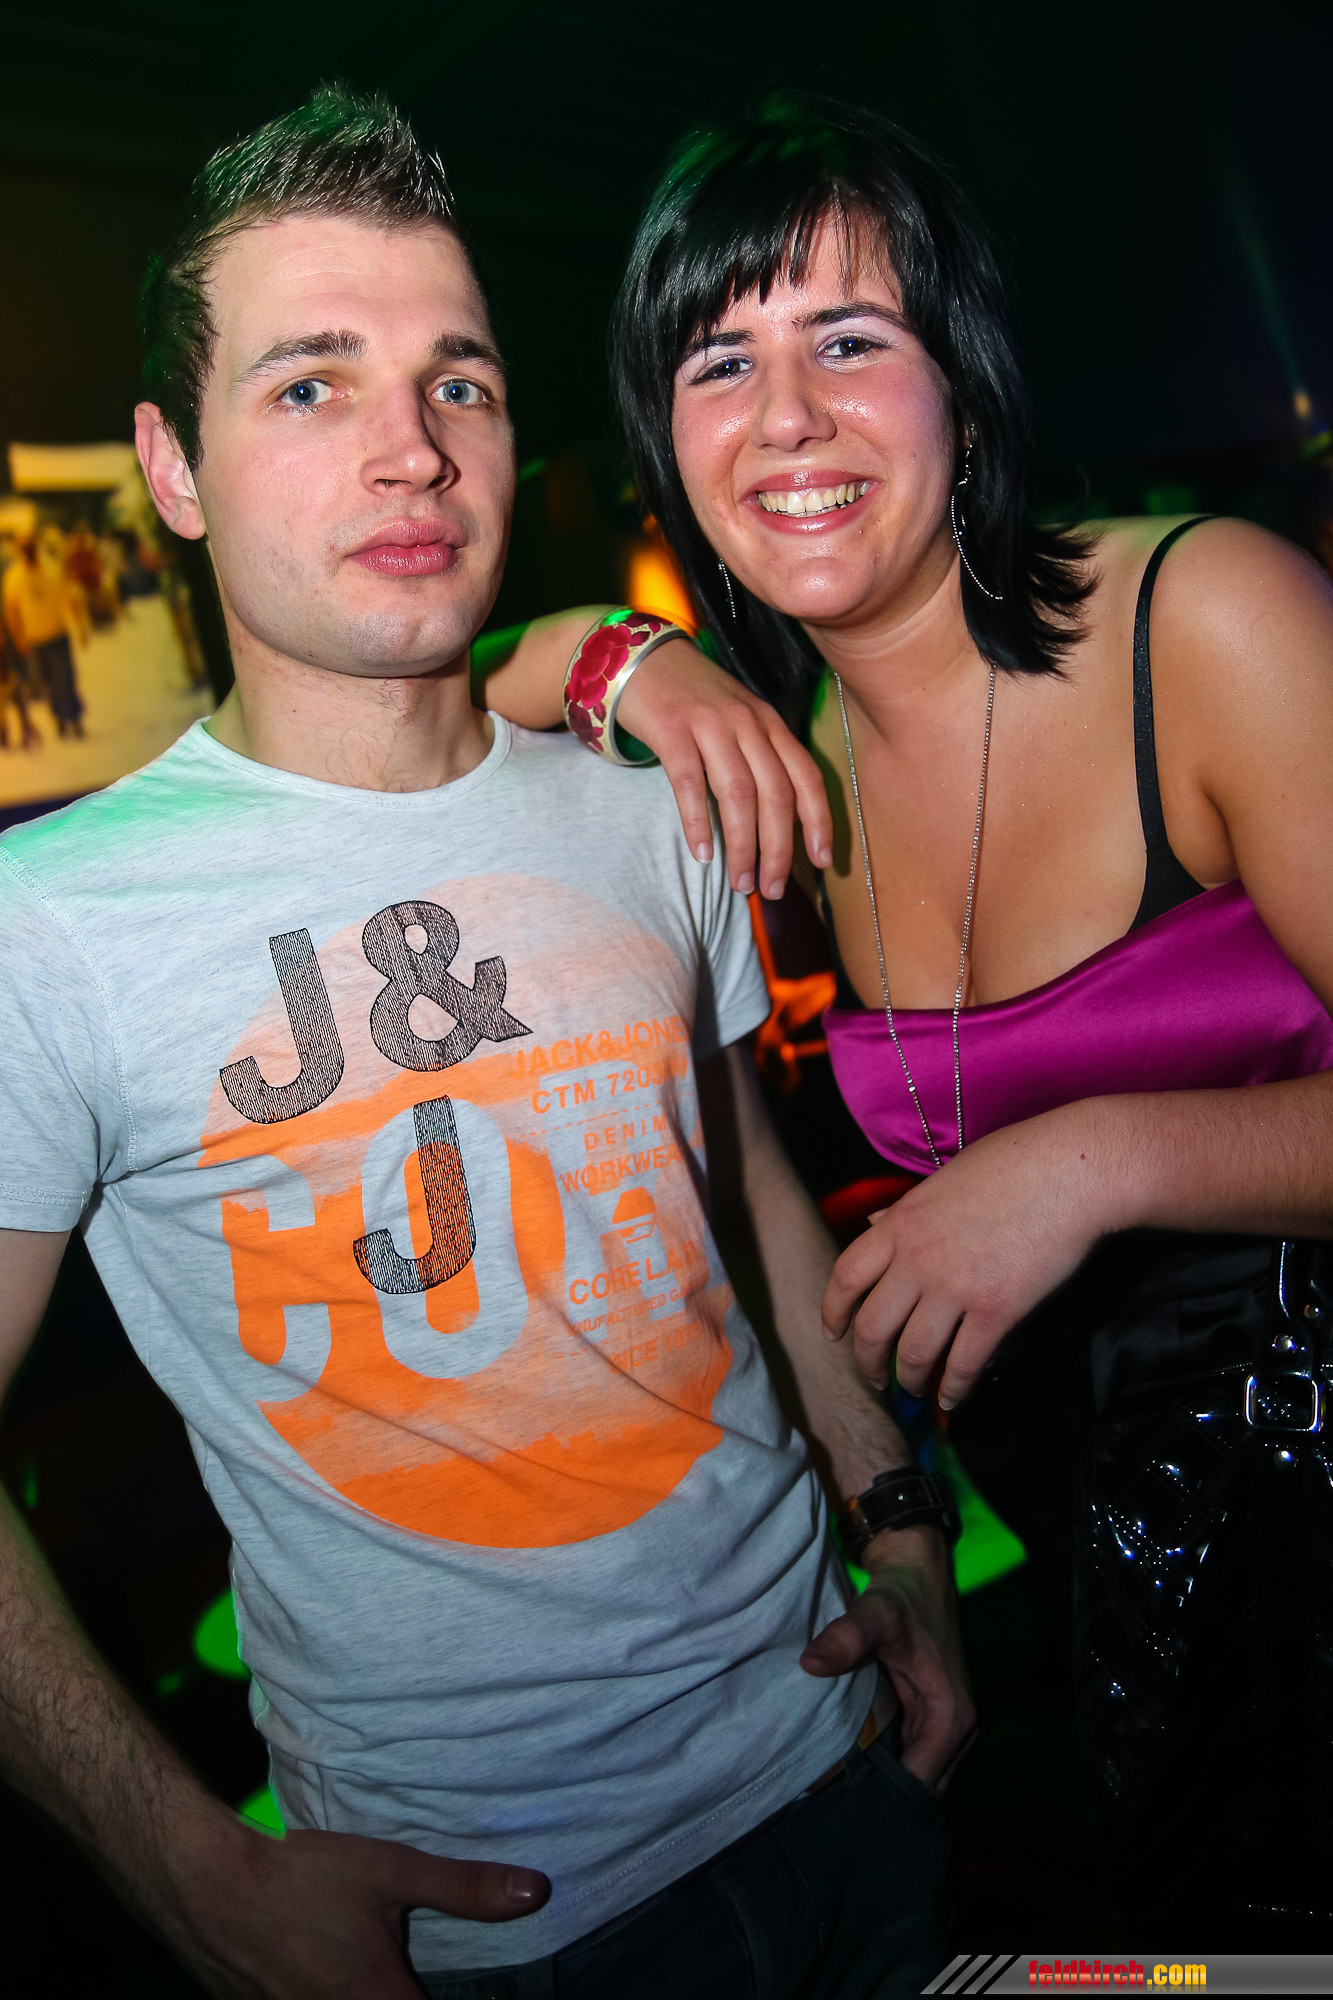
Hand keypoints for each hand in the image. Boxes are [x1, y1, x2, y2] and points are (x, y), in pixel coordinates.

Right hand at [170, 1816, 548, 1998]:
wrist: (210, 1886)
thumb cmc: (303, 1877)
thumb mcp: (391, 1871)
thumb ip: (464, 1888)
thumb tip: (536, 1892)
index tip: (484, 1996)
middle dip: (404, 1996)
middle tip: (411, 1974)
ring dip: (371, 1997)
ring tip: (373, 1970)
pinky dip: (332, 1996)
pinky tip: (325, 1968)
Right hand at [616, 639, 831, 897]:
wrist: (642, 658)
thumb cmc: (693, 701)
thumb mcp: (739, 721)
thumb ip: (761, 758)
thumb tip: (779, 822)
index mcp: (770, 724)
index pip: (807, 777)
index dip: (819, 822)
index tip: (822, 861)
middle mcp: (748, 723)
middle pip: (776, 795)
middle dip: (779, 849)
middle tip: (773, 889)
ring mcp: (710, 724)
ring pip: (739, 794)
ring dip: (743, 845)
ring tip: (740, 882)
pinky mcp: (672, 729)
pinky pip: (689, 783)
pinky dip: (697, 822)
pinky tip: (702, 854)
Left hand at [799, 1526, 975, 1786]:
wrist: (914, 1566)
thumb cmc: (902, 1594)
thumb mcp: (876, 1614)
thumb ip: (848, 1638)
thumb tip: (810, 1663)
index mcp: (952, 1716)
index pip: (921, 1783)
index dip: (886, 1798)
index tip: (843, 1806)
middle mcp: (957, 1727)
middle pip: (920, 1784)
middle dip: (884, 1797)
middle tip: (833, 1805)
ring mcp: (942, 1720)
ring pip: (914, 1770)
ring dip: (884, 1781)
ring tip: (836, 1792)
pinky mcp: (927, 1711)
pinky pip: (908, 1750)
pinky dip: (885, 1758)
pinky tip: (850, 1764)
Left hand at [821, 1108, 1113, 1407]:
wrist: (1070, 1170)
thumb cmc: (1013, 1163)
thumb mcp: (942, 1179)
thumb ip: (905, 1210)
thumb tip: (874, 1221)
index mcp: (901, 1224)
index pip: (846, 1277)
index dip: (833, 1311)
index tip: (833, 1333)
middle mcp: (918, 1260)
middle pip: (872, 1326)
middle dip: (867, 1361)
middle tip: (874, 1378)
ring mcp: (956, 1288)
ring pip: (914, 1353)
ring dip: (909, 1381)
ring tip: (914, 1390)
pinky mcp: (997, 1311)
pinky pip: (964, 1363)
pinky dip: (954, 1389)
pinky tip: (952, 1399)